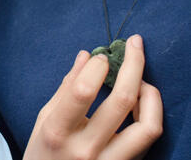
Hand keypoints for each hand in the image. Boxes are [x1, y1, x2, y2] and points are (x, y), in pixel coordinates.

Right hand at [23, 35, 162, 159]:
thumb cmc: (43, 152)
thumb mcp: (44, 118)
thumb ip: (66, 87)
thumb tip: (86, 56)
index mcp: (58, 131)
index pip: (83, 91)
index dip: (97, 66)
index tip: (101, 56)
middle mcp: (86, 149)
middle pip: (122, 101)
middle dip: (133, 66)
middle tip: (135, 45)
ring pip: (147, 127)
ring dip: (151, 95)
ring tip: (142, 81)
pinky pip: (147, 140)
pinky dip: (149, 115)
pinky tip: (139, 104)